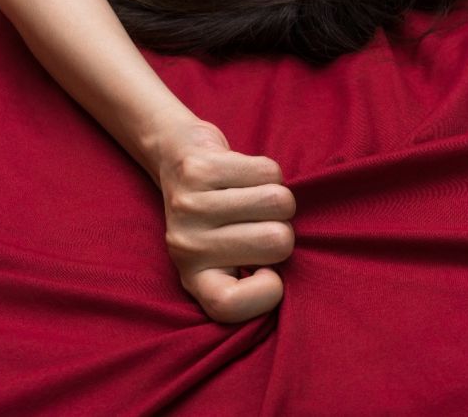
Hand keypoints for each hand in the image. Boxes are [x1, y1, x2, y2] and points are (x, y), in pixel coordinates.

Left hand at [154, 120, 295, 322]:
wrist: (178, 161)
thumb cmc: (222, 219)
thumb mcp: (231, 259)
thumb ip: (259, 273)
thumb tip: (289, 276)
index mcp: (195, 279)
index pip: (228, 305)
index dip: (265, 293)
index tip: (269, 273)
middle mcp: (184, 247)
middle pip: (278, 242)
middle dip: (283, 229)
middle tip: (258, 222)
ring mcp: (187, 207)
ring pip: (279, 202)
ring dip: (279, 197)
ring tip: (253, 197)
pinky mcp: (197, 170)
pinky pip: (268, 172)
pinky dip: (267, 172)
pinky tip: (242, 175)